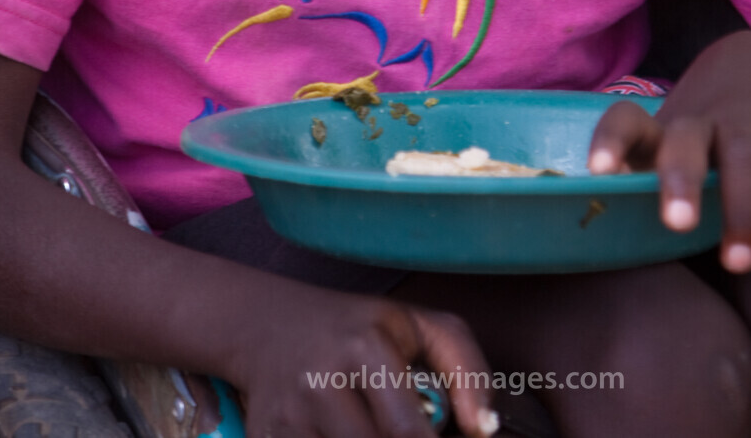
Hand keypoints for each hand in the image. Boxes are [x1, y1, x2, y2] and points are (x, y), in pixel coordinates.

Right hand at [223, 277, 496, 437]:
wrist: (267, 324)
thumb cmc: (357, 329)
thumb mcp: (415, 325)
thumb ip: (465, 366)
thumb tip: (485, 429)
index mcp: (366, 346)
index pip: (406, 432)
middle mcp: (321, 381)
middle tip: (403, 429)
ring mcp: (288, 417)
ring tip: (371, 422)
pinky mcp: (265, 437)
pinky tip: (341, 431)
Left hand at [587, 32, 750, 273]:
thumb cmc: (704, 133)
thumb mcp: (673, 147)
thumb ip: (653, 187)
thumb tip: (617, 249)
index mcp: (663, 127)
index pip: (625, 120)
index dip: (610, 141)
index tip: (598, 172)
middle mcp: (702, 119)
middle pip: (687, 140)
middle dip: (681, 178)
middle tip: (677, 223)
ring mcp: (748, 117)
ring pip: (744, 154)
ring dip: (742, 209)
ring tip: (739, 262)